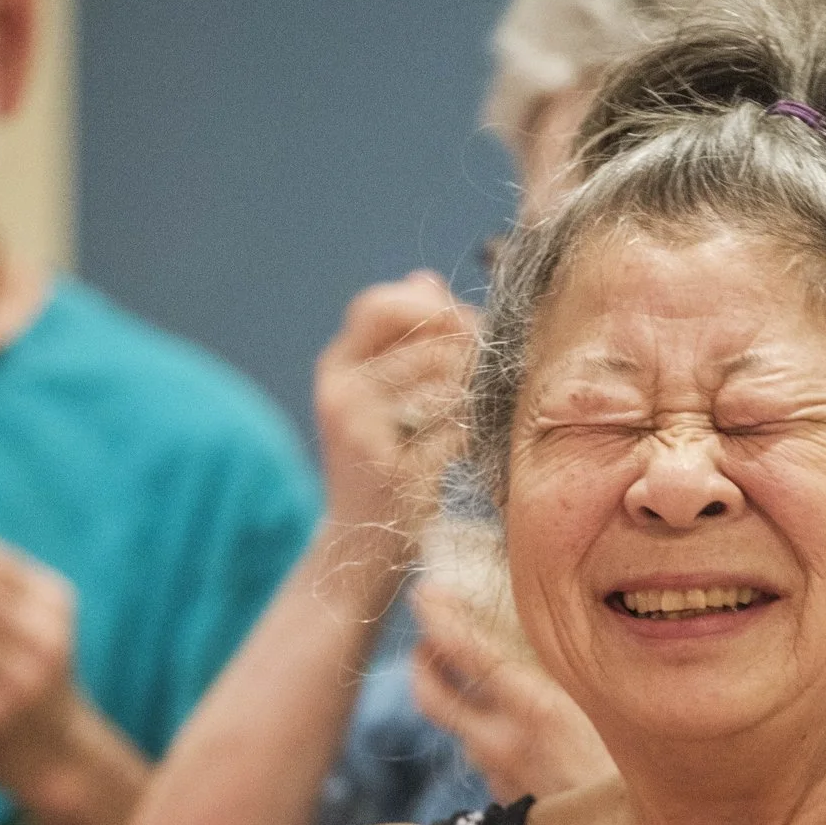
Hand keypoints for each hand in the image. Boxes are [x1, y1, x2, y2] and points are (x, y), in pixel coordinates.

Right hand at [313, 273, 475, 544]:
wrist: (358, 545)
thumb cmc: (380, 460)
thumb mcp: (375, 395)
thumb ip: (400, 338)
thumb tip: (425, 279)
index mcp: (334, 369)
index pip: (377, 306)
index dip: (428, 306)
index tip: (460, 325)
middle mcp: (341, 396)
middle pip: (423, 341)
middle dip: (469, 348)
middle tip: (491, 367)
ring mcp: (364, 435)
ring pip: (445, 382)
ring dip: (478, 390)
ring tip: (485, 404)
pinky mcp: (396, 472)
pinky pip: (458, 430)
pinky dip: (477, 432)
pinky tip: (478, 443)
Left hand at [409, 585, 613, 800]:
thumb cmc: (636, 766)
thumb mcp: (607, 703)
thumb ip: (564, 670)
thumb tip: (541, 627)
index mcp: (534, 708)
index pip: (463, 651)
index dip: (437, 617)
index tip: (425, 592)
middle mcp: (503, 743)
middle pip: (429, 695)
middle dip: (420, 660)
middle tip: (427, 638)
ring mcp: (497, 776)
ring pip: (461, 729)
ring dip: (464, 702)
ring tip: (483, 680)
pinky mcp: (503, 804)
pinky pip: (486, 759)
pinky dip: (492, 737)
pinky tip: (518, 730)